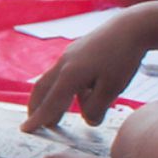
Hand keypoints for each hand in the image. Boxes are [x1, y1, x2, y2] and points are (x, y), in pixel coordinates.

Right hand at [24, 16, 154, 130]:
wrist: (131, 27)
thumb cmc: (123, 58)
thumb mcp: (113, 89)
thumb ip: (97, 108)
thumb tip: (89, 121)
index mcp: (70, 75)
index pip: (50, 102)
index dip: (39, 118)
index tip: (26, 130)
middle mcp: (64, 64)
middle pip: (42, 89)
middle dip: (36, 106)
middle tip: (33, 122)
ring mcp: (69, 55)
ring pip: (52, 80)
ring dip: (50, 97)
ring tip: (56, 112)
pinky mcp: (77, 50)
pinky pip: (64, 72)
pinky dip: (63, 86)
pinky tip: (80, 92)